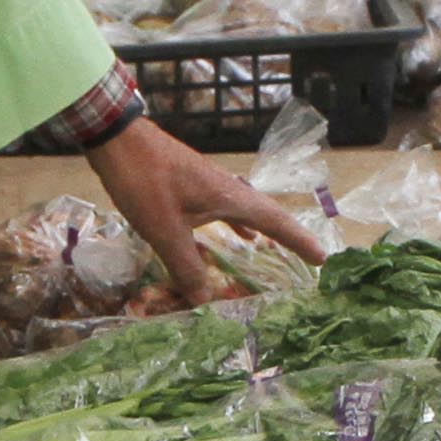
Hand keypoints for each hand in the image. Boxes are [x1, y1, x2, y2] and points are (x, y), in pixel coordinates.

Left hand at [83, 112, 324, 300]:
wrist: (117, 138)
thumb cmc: (144, 181)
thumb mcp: (164, 230)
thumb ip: (186, 267)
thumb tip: (206, 302)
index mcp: (229, 197)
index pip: (275, 223)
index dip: (299, 242)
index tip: (324, 259)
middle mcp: (227, 189)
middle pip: (267, 215)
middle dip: (288, 237)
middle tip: (310, 257)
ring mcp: (209, 184)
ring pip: (245, 210)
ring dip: (261, 230)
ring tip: (273, 250)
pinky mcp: (192, 183)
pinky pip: (224, 207)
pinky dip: (234, 223)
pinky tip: (235, 233)